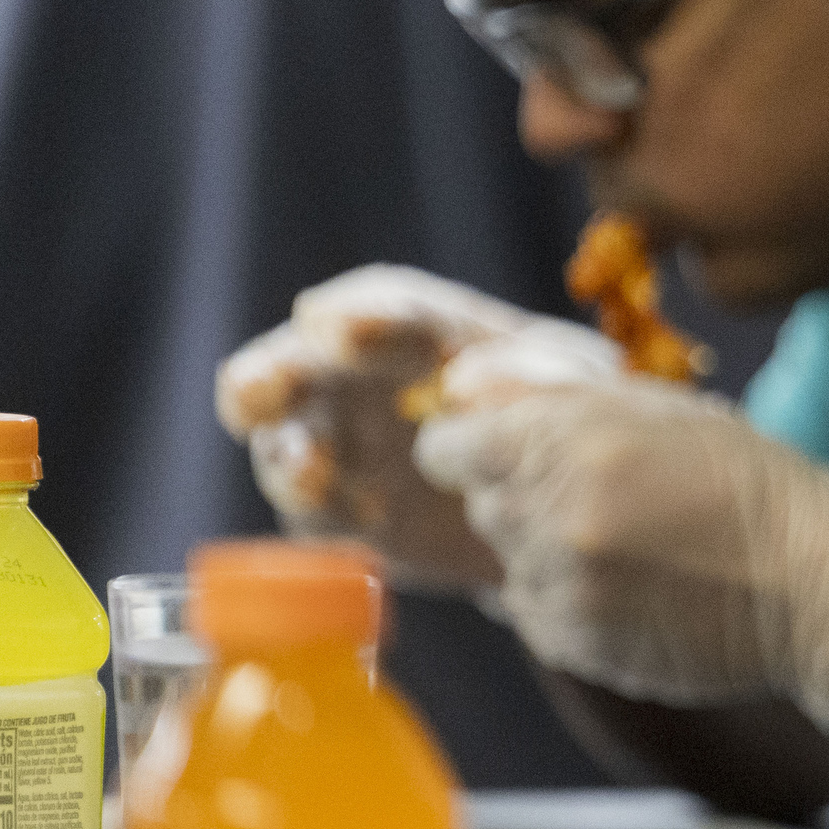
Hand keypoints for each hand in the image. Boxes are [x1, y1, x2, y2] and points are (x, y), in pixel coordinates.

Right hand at [216, 266, 613, 590]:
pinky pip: (316, 515)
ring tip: (309, 467)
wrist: (554, 503)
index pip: (385, 309)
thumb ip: (530, 371)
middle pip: (297, 362)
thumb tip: (464, 385)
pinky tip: (370, 519)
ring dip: (288, 456)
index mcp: (421, 327)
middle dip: (273, 374)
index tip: (339, 334)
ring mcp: (340, 442)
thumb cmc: (558, 412)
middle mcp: (360, 376)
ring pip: (287, 441)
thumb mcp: (568, 380)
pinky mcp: (340, 510)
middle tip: (260, 392)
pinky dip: (331, 518)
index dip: (361, 320)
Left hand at [413, 369, 828, 727]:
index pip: (447, 449)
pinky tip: (634, 586)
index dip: (472, 444)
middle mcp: (550, 520)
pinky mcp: (574, 646)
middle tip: (600, 494)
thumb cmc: (746, 480)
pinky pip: (535, 612)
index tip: (500, 448)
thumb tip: (466, 391)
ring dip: (548, 549)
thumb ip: (555, 398)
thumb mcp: (658, 408)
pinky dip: (568, 598)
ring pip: (508, 561)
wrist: (813, 583)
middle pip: (482, 504)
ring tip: (628, 545)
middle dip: (524, 494)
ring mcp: (560, 590)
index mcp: (566, 446)